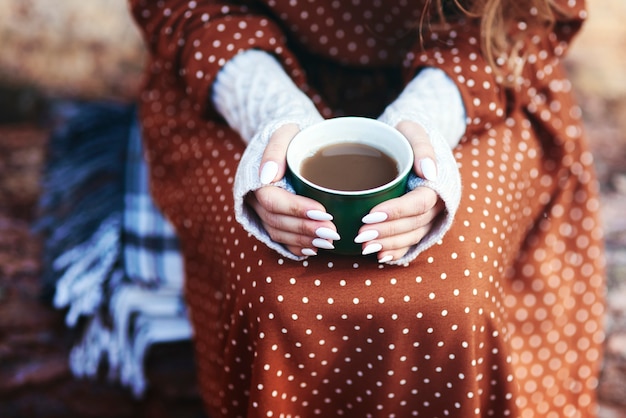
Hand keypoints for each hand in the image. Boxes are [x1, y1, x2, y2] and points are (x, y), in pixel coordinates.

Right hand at [245, 123, 339, 256]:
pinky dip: (295, 247)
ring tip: (328, 242)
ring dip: (302, 240)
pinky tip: (314, 248)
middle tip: (332, 232)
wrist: (291, 139)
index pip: (271, 200)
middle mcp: (254, 198)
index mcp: (254, 177)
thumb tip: (267, 176)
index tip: (324, 211)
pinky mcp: (272, 219)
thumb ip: (275, 148)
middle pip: (275, 221)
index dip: (296, 209)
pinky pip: (279, 239)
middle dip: (304, 229)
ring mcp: (261, 211)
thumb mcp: (285, 130)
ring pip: (277, 233)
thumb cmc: (292, 132)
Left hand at [354, 120, 444, 262]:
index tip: (371, 214)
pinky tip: (379, 256)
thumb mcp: (411, 130)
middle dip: (388, 232)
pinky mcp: (419, 226)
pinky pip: (411, 243)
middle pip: (415, 223)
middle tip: (361, 234)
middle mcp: (437, 203)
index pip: (421, 202)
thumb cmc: (404, 136)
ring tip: (364, 246)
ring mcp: (429, 217)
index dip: (397, 211)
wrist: (403, 144)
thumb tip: (428, 172)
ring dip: (389, 244)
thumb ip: (421, 145)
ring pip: (413, 236)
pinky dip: (396, 252)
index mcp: (438, 181)